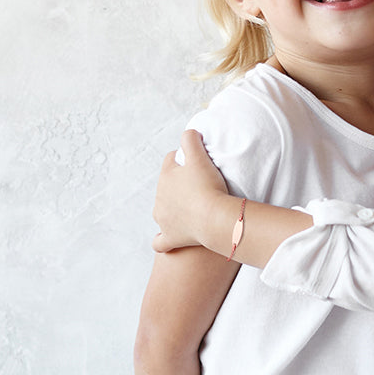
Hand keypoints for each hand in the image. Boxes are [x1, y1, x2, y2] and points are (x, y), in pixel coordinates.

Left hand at [153, 130, 230, 252]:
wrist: (214, 218)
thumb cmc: (208, 186)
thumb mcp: (200, 157)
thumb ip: (191, 139)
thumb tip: (188, 132)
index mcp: (165, 177)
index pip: (171, 160)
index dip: (184, 159)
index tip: (197, 163)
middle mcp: (159, 198)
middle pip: (167, 186)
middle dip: (179, 184)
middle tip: (199, 186)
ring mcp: (163, 220)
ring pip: (162, 211)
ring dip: (172, 209)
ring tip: (190, 209)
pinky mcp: (170, 238)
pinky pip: (160, 242)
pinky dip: (162, 240)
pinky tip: (167, 238)